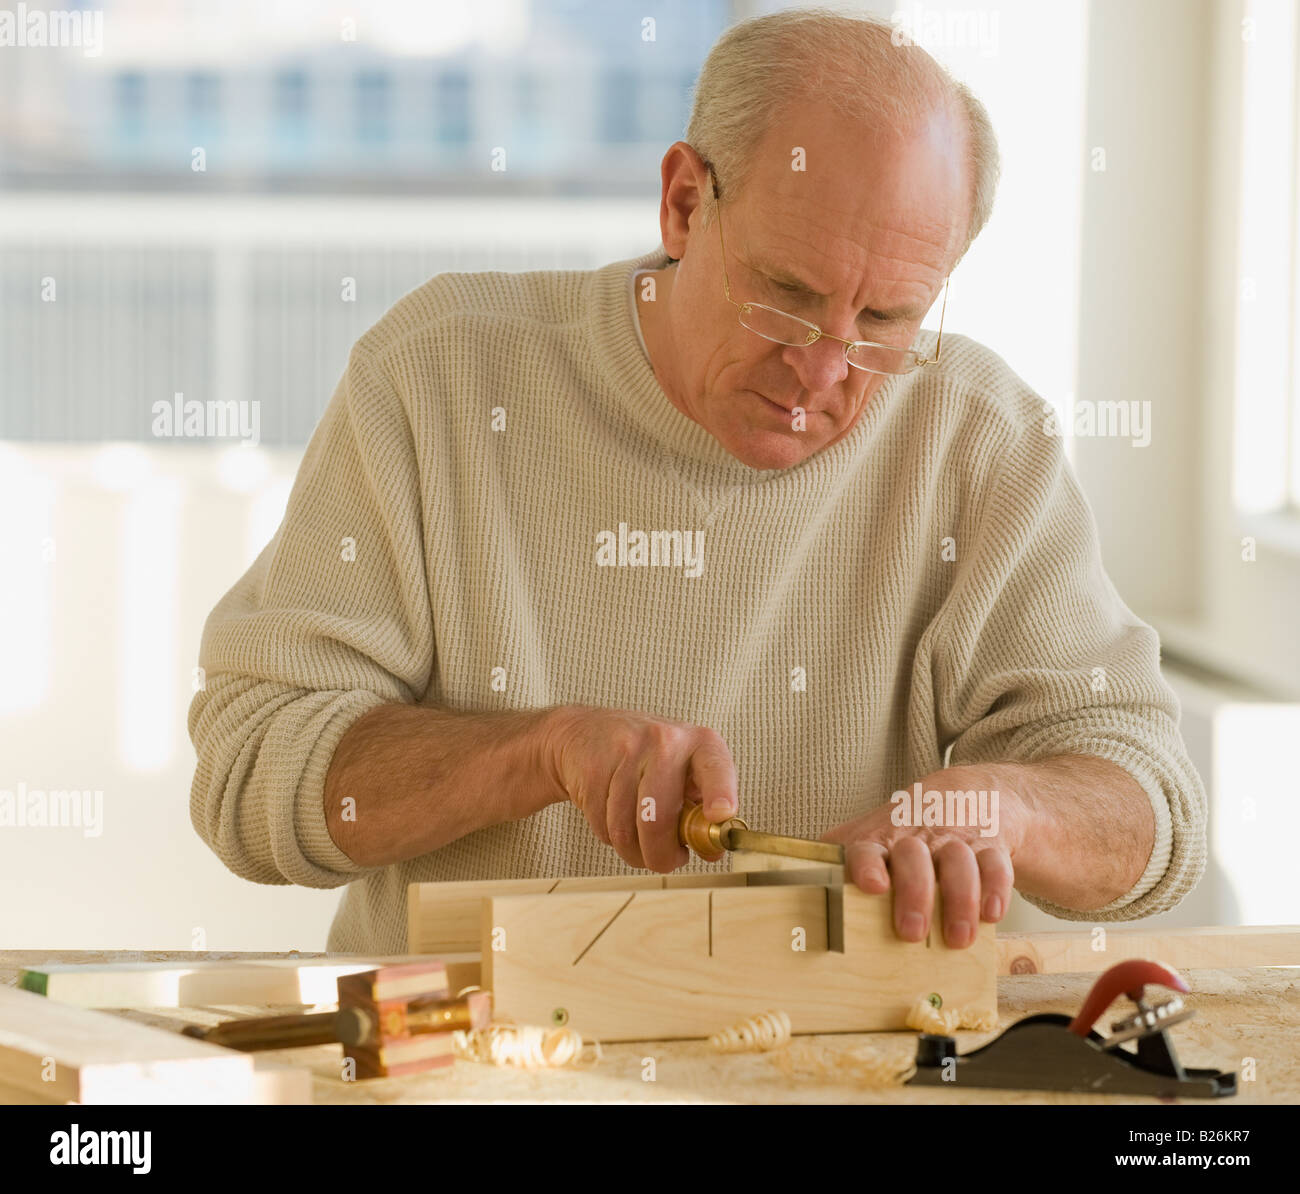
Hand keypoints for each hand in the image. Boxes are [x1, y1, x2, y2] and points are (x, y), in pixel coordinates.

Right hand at [544, 705, 738, 871]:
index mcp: (700, 743)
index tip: (720, 815)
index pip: (716, 767)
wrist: (587, 731)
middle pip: (659, 817)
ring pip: (625, 829)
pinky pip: (602, 825)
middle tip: (664, 861)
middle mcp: (665, 741)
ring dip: (632, 851)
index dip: (720, 792)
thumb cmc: (647, 760)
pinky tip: (613, 819)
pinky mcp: (593, 767)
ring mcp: (626, 751)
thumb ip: (700, 811)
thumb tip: (712, 850)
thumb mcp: (684, 773)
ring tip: (638, 842)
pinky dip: (609, 837)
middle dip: (661, 856)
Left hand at [821, 766, 1031, 947]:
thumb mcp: (866, 841)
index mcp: (879, 839)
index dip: (867, 864)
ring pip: (959, 862)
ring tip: (957, 938)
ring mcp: (954, 840)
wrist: (959, 798)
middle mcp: (916, 837)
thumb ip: (834, 862)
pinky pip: (996, 863)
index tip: (871, 885)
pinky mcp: (989, 847)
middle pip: (914, 856)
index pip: (867, 846)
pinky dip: (996, 889)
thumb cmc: (901, 834)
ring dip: (959, 901)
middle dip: (914, 894)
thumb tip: (789, 892)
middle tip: (910, 931)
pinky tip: (991, 914)